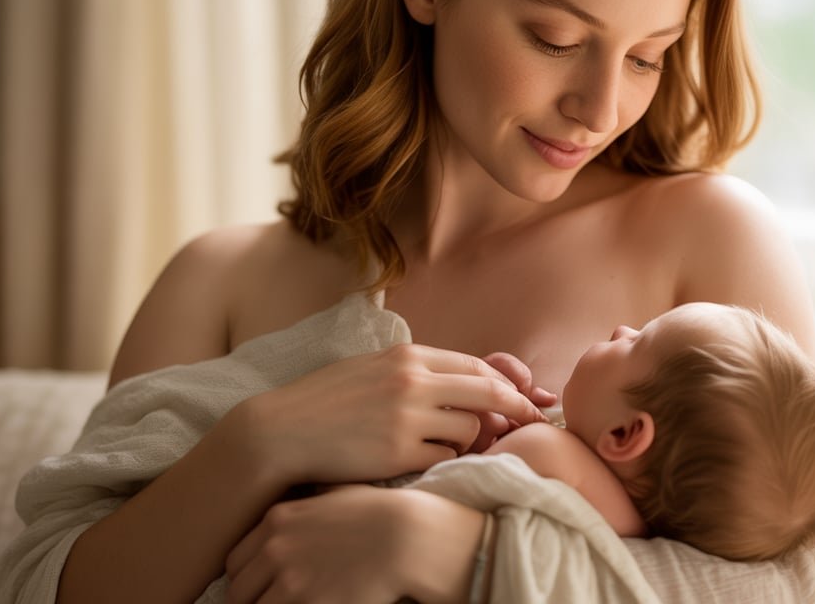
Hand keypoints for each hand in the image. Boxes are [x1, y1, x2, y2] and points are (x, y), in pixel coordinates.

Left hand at [225, 485, 484, 603]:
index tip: (260, 587)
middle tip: (275, 601)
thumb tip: (302, 507)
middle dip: (252, 601)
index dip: (246, 579)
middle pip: (238, 592)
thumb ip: (309, 503)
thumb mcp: (337, 495)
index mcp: (277, 520)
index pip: (235, 562)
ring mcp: (289, 579)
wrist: (409, 536)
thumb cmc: (381, 514)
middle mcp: (275, 549)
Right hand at [228, 343, 547, 486]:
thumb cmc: (326, 402)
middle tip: (532, 423)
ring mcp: (408, 416)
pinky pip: (445, 456)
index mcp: (407, 356)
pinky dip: (443, 458)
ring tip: (442, 443)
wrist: (282, 432)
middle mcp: (412, 381)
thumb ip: (417, 371)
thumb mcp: (373, 369)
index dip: (509, 384)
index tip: (528, 398)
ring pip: (471, 428)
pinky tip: (419, 457)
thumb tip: (464, 383)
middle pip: (489, 392)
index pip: (477, 366)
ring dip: (468, 439)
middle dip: (518, 409)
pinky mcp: (399, 452)